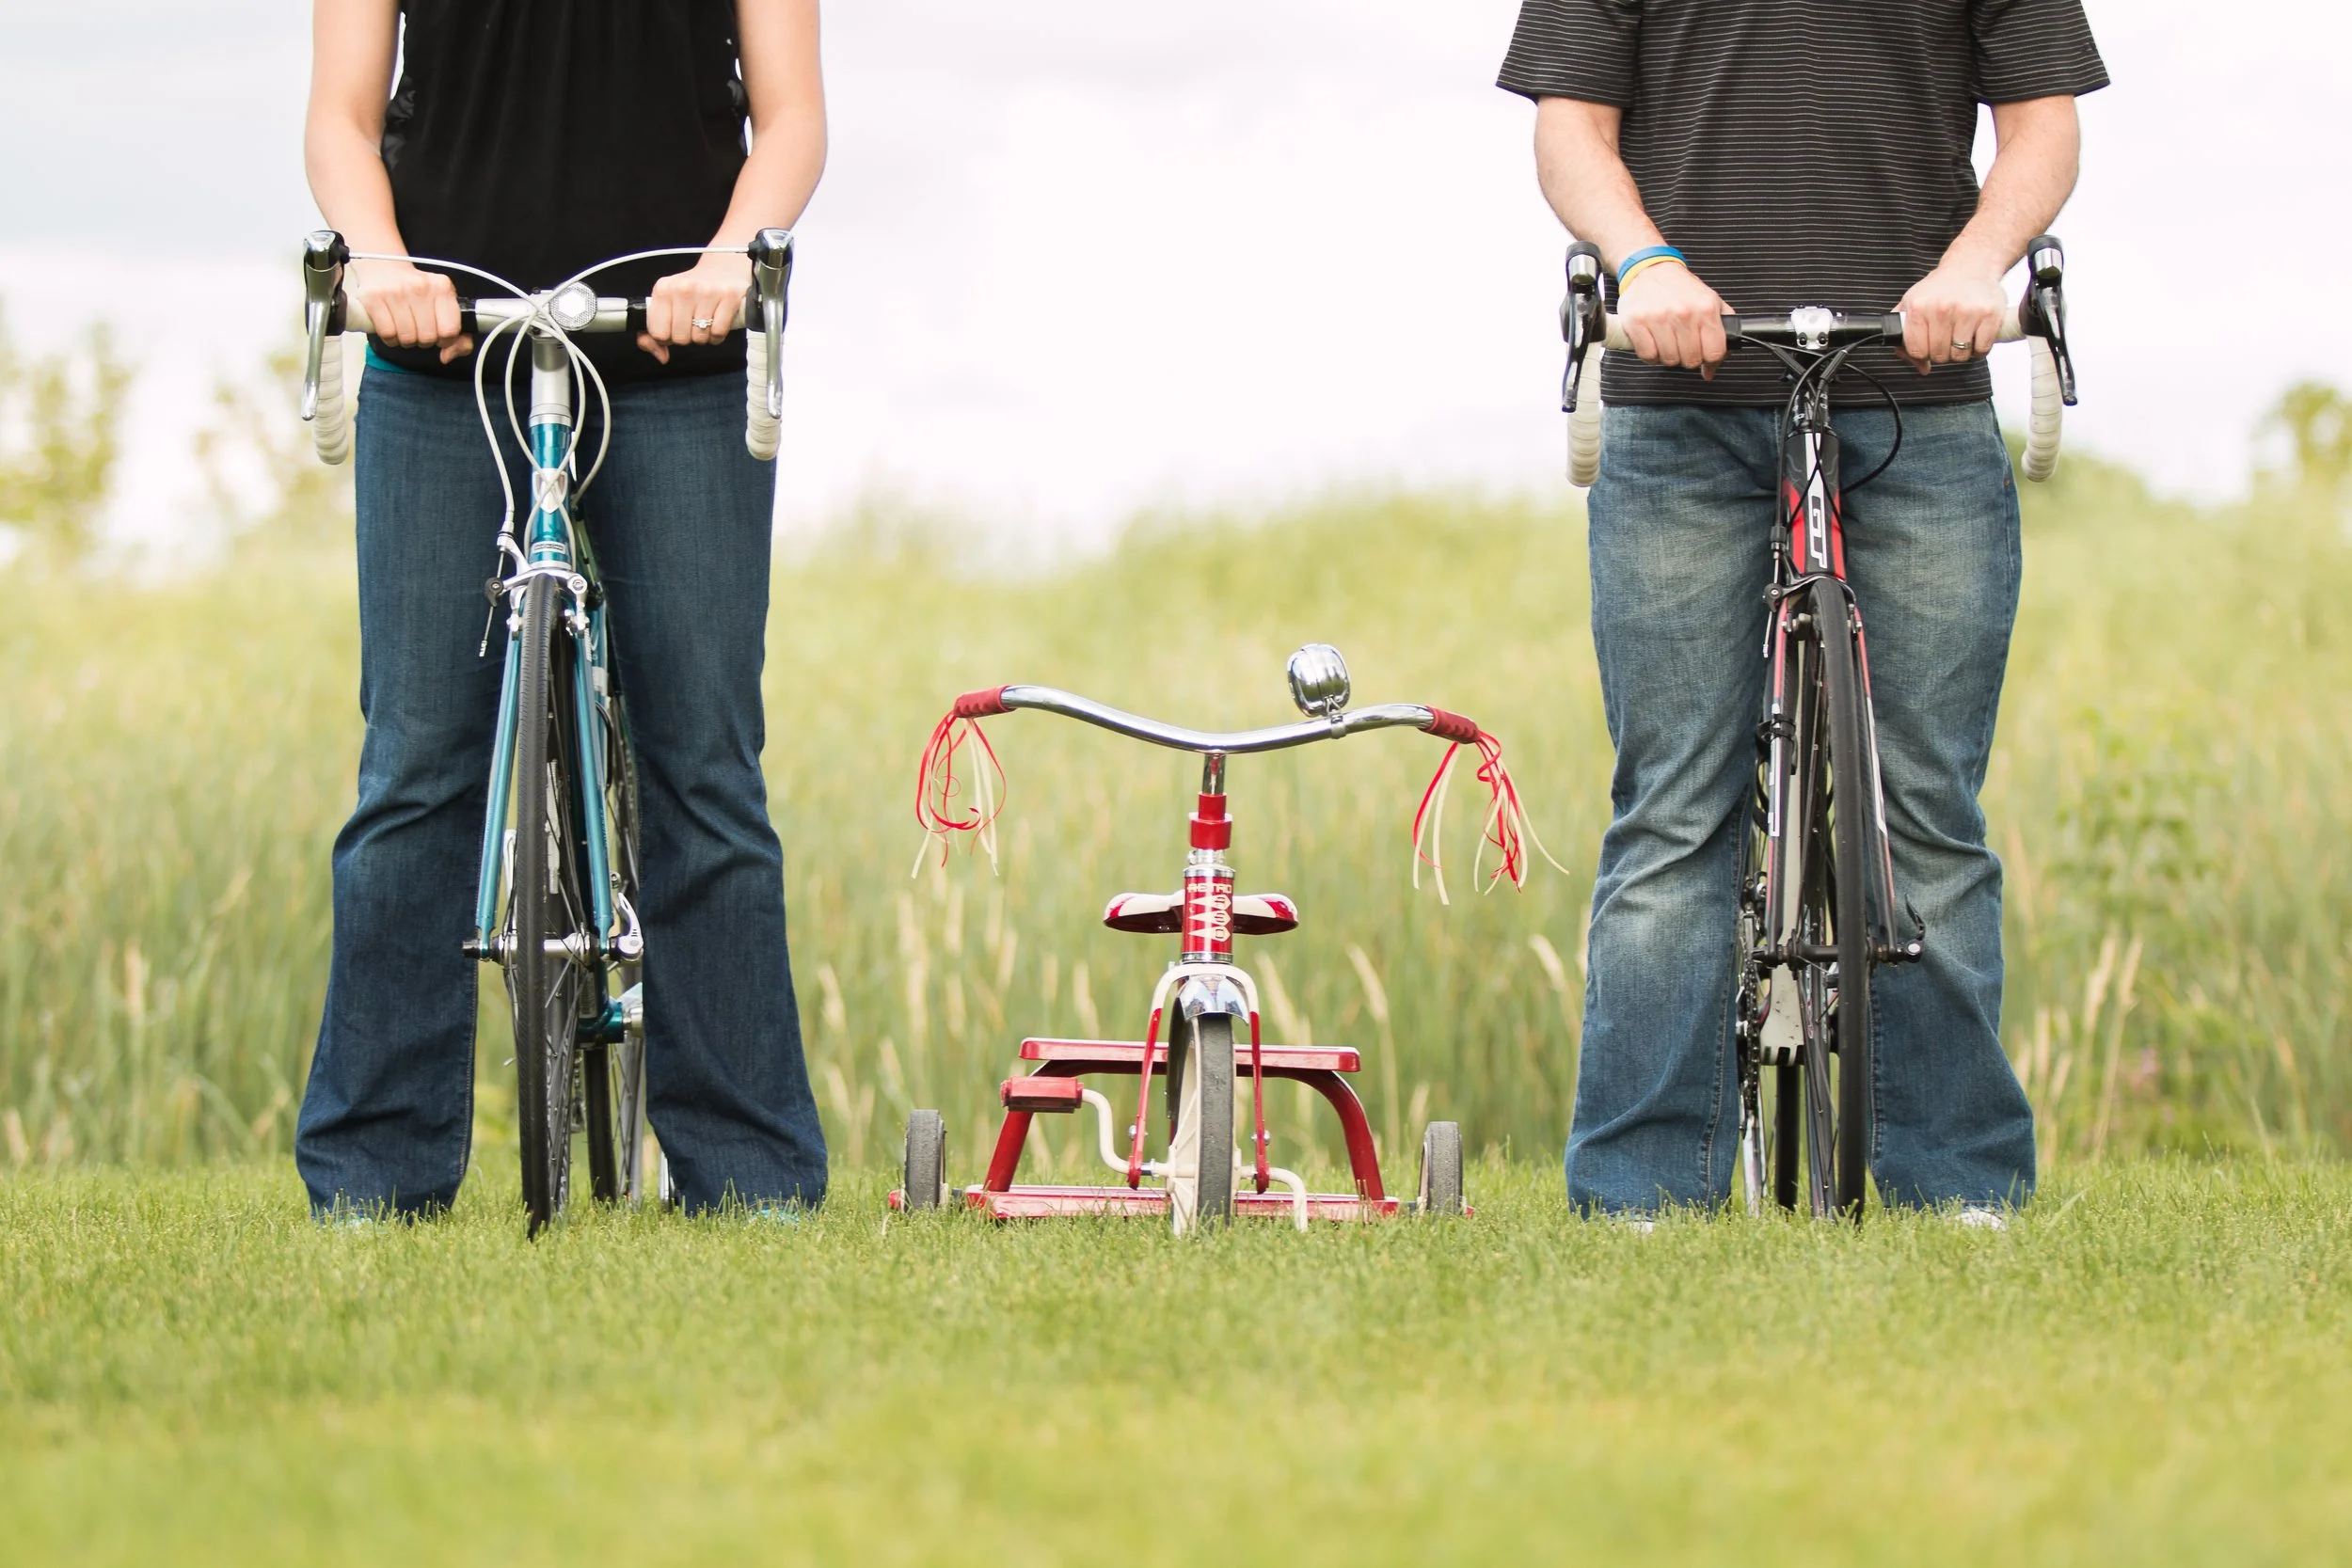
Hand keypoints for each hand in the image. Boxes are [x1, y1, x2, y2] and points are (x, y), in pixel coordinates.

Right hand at [350, 258, 471, 362]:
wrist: (384, 266)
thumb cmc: (417, 292)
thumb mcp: (443, 306)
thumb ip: (459, 336)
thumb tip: (446, 356)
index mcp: (442, 287)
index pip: (450, 330)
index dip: (445, 340)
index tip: (438, 335)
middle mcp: (420, 287)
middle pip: (428, 337)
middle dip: (424, 340)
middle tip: (418, 329)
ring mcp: (396, 291)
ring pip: (407, 338)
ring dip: (406, 340)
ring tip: (404, 328)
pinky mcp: (374, 297)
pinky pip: (387, 334)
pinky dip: (390, 338)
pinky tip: (391, 327)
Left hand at [641, 252, 752, 362]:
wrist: (721, 270)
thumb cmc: (692, 292)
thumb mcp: (667, 304)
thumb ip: (653, 332)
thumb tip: (661, 356)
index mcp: (663, 289)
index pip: (658, 333)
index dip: (667, 337)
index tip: (674, 328)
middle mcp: (684, 288)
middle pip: (680, 338)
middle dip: (687, 337)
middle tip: (692, 324)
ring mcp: (707, 292)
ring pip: (700, 338)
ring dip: (703, 336)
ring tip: (705, 321)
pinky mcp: (729, 297)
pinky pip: (718, 333)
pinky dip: (718, 335)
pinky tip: (717, 321)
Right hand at [1619, 261, 1731, 379]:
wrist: (1651, 268)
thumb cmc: (1680, 288)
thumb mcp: (1711, 302)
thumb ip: (1721, 333)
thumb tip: (1713, 367)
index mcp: (1706, 309)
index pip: (1714, 353)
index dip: (1709, 359)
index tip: (1702, 354)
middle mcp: (1684, 313)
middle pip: (1691, 360)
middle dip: (1687, 356)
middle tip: (1682, 344)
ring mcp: (1659, 318)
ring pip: (1669, 360)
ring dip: (1667, 355)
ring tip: (1666, 340)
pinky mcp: (1636, 322)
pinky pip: (1648, 355)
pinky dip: (1650, 354)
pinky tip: (1653, 341)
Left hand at [1897, 262, 2008, 374]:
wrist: (1969, 267)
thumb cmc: (1940, 289)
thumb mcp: (1911, 305)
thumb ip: (1904, 337)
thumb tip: (1921, 367)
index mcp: (1919, 307)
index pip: (1917, 351)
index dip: (1923, 353)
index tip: (1929, 345)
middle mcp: (1941, 309)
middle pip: (1939, 356)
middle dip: (1943, 353)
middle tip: (1947, 339)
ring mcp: (1967, 311)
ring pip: (1961, 355)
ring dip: (1962, 352)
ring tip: (1961, 336)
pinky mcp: (1990, 314)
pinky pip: (1982, 349)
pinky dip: (1980, 349)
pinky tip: (1976, 336)